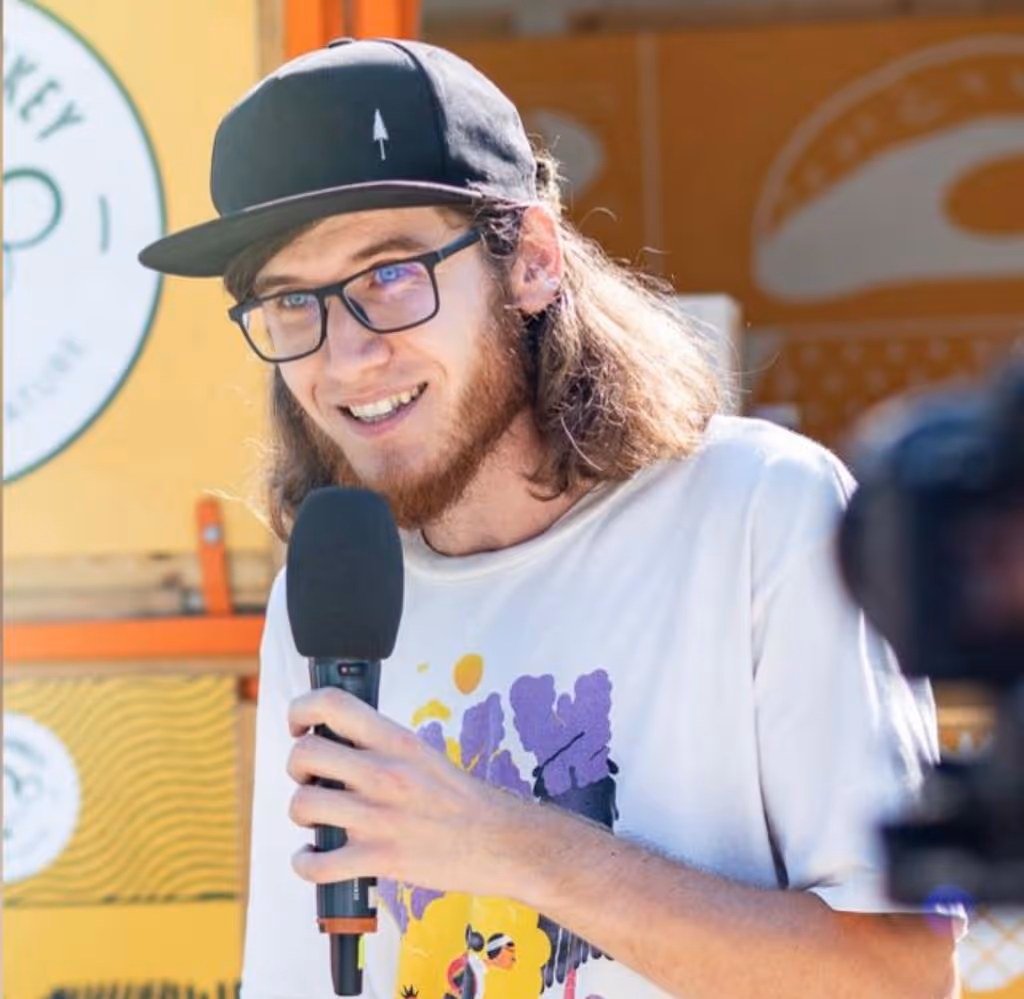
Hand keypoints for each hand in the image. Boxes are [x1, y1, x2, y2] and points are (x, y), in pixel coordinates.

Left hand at [286, 687, 533, 897]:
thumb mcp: (424, 754)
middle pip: (306, 754)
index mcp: (397, 741)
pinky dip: (305, 862)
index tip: (298, 724)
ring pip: (303, 805)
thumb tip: (338, 741)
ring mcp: (379, 817)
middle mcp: (385, 773)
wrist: (500, 841)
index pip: (332, 704)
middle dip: (297, 767)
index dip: (302, 709)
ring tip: (317, 817)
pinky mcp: (379, 858)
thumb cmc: (463, 800)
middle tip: (309, 777)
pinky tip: (313, 857)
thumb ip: (382, 746)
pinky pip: (317, 863)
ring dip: (301, 812)